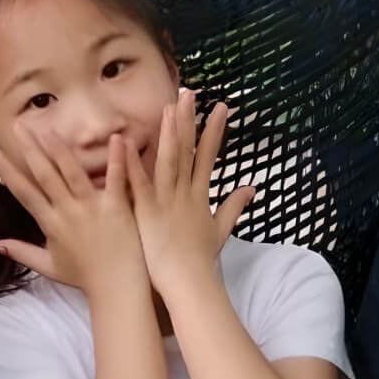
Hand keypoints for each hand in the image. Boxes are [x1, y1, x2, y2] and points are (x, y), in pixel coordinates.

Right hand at [0, 128, 144, 292]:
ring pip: (73, 172)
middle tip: (18, 126)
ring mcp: (92, 208)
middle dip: (29, 149)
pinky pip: (116, 179)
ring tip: (48, 129)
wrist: (116, 289)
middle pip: (44, 175)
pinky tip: (115, 138)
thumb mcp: (48, 266)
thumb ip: (22, 252)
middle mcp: (67, 211)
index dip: (6, 170)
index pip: (23, 192)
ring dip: (60, 149)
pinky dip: (116, 159)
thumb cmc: (84, 277)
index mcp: (50, 223)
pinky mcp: (117, 207)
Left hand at [124, 88, 256, 298]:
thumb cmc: (201, 261)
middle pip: (188, 150)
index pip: (208, 156)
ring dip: (168, 133)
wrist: (191, 285)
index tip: (221, 107)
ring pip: (168, 161)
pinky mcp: (147, 213)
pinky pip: (138, 184)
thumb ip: (234, 206)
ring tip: (168, 107)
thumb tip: (253, 188)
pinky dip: (131, 163)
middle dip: (189, 120)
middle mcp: (185, 193)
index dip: (214, 131)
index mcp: (200, 196)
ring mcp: (166, 202)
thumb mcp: (220, 230)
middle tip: (189, 93)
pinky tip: (125, 143)